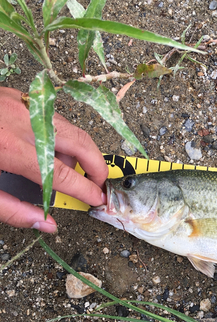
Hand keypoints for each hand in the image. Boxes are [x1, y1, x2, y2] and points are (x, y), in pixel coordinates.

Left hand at [0, 87, 107, 232]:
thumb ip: (12, 209)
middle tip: (99, 184)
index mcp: (12, 149)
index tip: (98, 200)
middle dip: (97, 166)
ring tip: (75, 170)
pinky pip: (54, 117)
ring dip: (81, 150)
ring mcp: (23, 105)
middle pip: (81, 142)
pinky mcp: (18, 97)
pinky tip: (53, 149)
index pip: (64, 174)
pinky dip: (64, 135)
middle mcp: (25, 122)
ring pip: (71, 126)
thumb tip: (47, 225)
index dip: (85, 190)